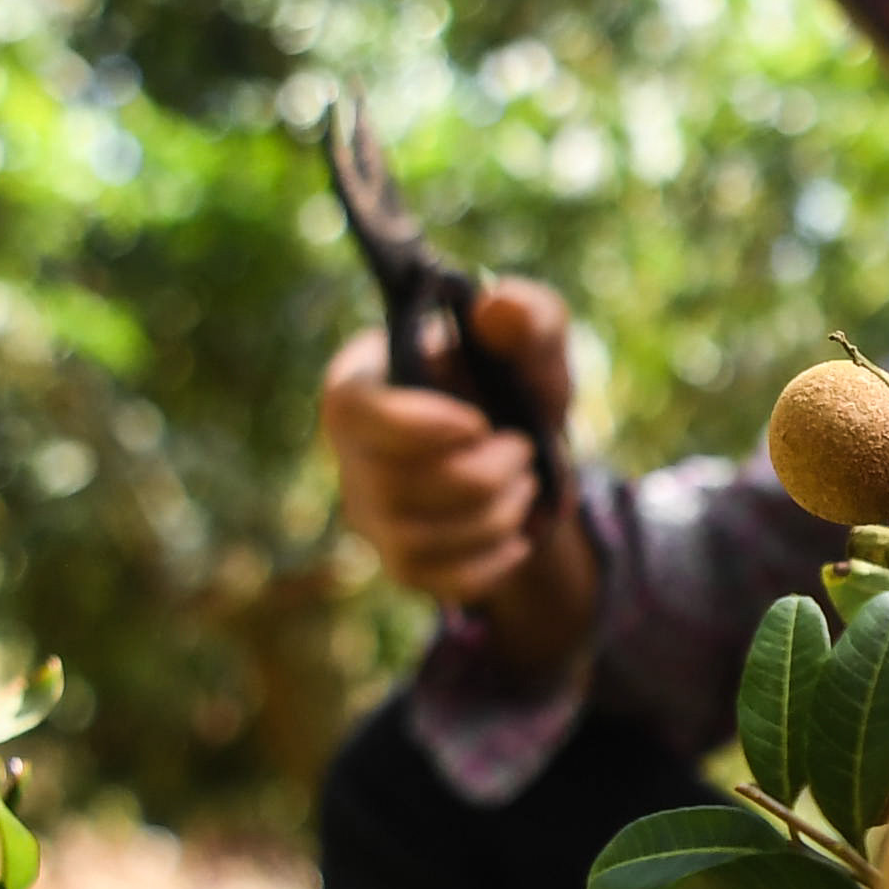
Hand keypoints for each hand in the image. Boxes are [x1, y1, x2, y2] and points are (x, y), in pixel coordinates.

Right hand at [320, 277, 596, 674]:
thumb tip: (496, 308)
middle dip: (482, 474)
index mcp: (363, 382)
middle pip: (396, 483)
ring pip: (421, 537)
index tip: (477, 423)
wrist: (532, 456)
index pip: (351, 410)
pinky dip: (494, 560)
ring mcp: (370, 513)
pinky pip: (440, 579)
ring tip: (524, 485)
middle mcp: (351, 452)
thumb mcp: (536, 344)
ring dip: (497, 513)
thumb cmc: (516, 381)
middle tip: (522, 449)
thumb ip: (529, 316)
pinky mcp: (401, 562)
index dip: (412, 425)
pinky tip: (517, 536)